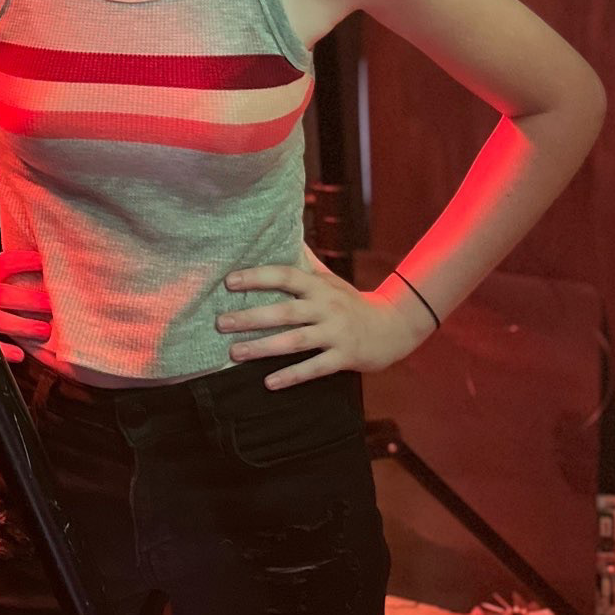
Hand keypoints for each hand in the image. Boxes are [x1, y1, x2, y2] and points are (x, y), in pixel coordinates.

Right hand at [0, 248, 51, 363]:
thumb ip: (7, 273)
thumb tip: (41, 267)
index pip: (5, 264)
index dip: (25, 262)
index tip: (44, 263)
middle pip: (3, 295)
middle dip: (29, 300)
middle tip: (50, 304)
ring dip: (21, 326)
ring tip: (43, 331)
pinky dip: (2, 350)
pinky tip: (18, 355)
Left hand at [216, 244, 437, 388]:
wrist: (393, 327)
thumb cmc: (350, 301)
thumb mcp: (329, 279)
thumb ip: (305, 261)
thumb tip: (284, 232)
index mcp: (319, 286)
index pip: (284, 276)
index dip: (257, 277)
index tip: (229, 282)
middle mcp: (326, 307)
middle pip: (284, 311)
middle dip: (250, 317)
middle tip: (220, 322)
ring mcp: (336, 333)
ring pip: (295, 341)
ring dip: (262, 348)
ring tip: (234, 353)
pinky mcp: (344, 357)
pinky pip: (315, 367)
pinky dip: (291, 375)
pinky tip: (269, 383)